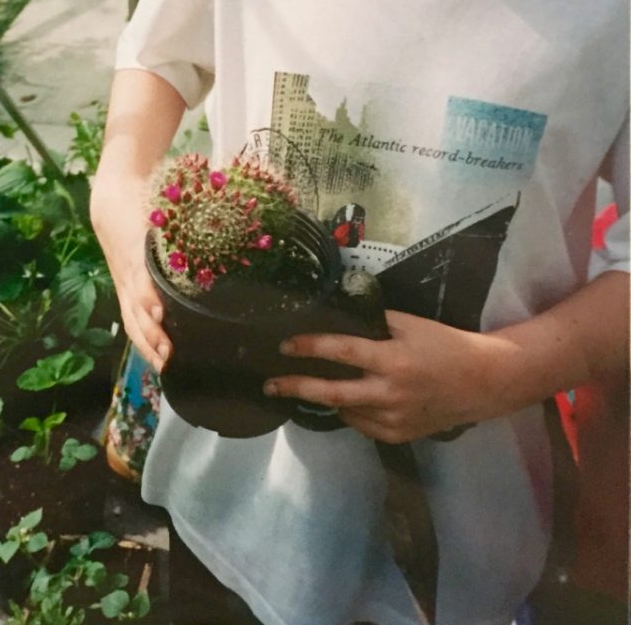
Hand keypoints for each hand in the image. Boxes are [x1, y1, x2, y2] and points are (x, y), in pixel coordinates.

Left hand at [91, 197, 171, 373]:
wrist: (115, 190)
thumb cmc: (136, 221)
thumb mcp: (146, 252)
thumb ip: (161, 270)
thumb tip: (188, 288)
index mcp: (129, 287)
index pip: (136, 325)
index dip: (149, 348)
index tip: (166, 370)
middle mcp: (127, 284)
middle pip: (136, 323)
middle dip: (151, 348)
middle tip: (169, 369)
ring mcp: (130, 269)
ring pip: (139, 307)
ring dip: (152, 330)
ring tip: (167, 350)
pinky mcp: (135, 250)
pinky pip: (142, 277)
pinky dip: (149, 296)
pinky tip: (159, 311)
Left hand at [264, 311, 501, 442]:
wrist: (482, 383)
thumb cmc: (445, 344)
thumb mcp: (411, 323)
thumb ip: (376, 322)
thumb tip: (343, 316)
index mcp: (391, 359)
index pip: (341, 351)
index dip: (310, 347)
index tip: (285, 345)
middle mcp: (388, 393)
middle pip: (331, 393)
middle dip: (296, 388)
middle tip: (270, 385)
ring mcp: (393, 419)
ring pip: (345, 411)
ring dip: (327, 398)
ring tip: (309, 386)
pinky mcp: (398, 436)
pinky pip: (362, 424)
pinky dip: (352, 411)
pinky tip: (349, 399)